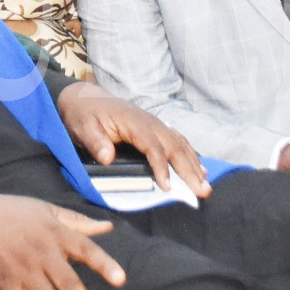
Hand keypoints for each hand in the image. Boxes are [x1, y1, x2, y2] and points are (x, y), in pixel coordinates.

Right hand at [0, 184, 123, 289]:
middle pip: (68, 284)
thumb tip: (108, 227)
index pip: (86, 249)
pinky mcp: (4, 282)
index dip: (103, 264)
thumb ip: (78, 222)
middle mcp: (42, 254)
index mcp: (56, 234)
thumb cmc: (9, 212)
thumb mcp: (45, 210)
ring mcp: (22, 270)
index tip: (121, 280)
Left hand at [56, 80, 211, 199]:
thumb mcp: (83, 128)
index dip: (161, 167)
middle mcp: (149, 122)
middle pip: (174, 146)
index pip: (153, 146)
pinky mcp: (155, 129)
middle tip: (202, 191)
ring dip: (194, 165)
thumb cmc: (84, 115)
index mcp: (133, 122)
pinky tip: (199, 169)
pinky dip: (190, 156)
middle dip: (189, 170)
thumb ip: (95, 142)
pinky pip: (178, 142)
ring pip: (180, 145)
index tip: (167, 187)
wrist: (84, 98)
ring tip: (206, 185)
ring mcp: (155, 125)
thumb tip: (107, 157)